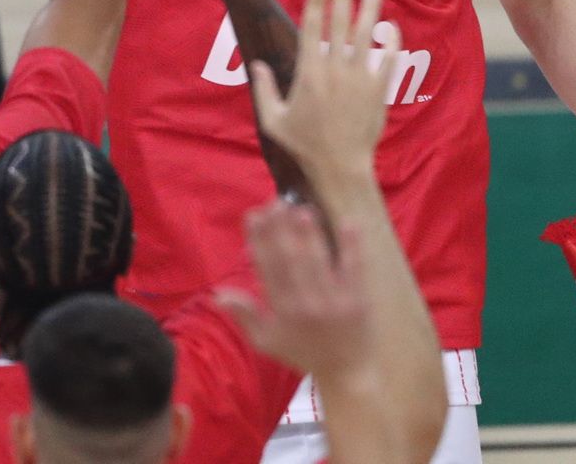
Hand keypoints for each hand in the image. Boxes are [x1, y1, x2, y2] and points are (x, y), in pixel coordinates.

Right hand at [217, 201, 372, 379]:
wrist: (346, 373)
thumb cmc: (302, 353)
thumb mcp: (266, 341)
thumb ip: (244, 316)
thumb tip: (217, 293)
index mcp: (282, 311)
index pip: (267, 269)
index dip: (258, 241)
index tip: (253, 215)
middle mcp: (305, 304)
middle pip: (289, 261)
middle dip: (281, 230)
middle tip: (275, 203)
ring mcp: (333, 301)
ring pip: (317, 262)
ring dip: (309, 235)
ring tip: (302, 210)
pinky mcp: (358, 300)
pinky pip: (354, 269)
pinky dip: (351, 246)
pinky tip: (347, 223)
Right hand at [250, 0, 397, 185]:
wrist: (340, 166)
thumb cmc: (304, 145)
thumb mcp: (273, 120)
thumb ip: (264, 89)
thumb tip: (254, 65)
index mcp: (309, 73)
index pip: (313, 27)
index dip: (317, 1)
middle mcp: (335, 69)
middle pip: (341, 22)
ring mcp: (360, 78)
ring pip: (367, 36)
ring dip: (371, 9)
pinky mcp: (378, 90)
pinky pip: (388, 59)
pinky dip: (391, 42)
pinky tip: (391, 28)